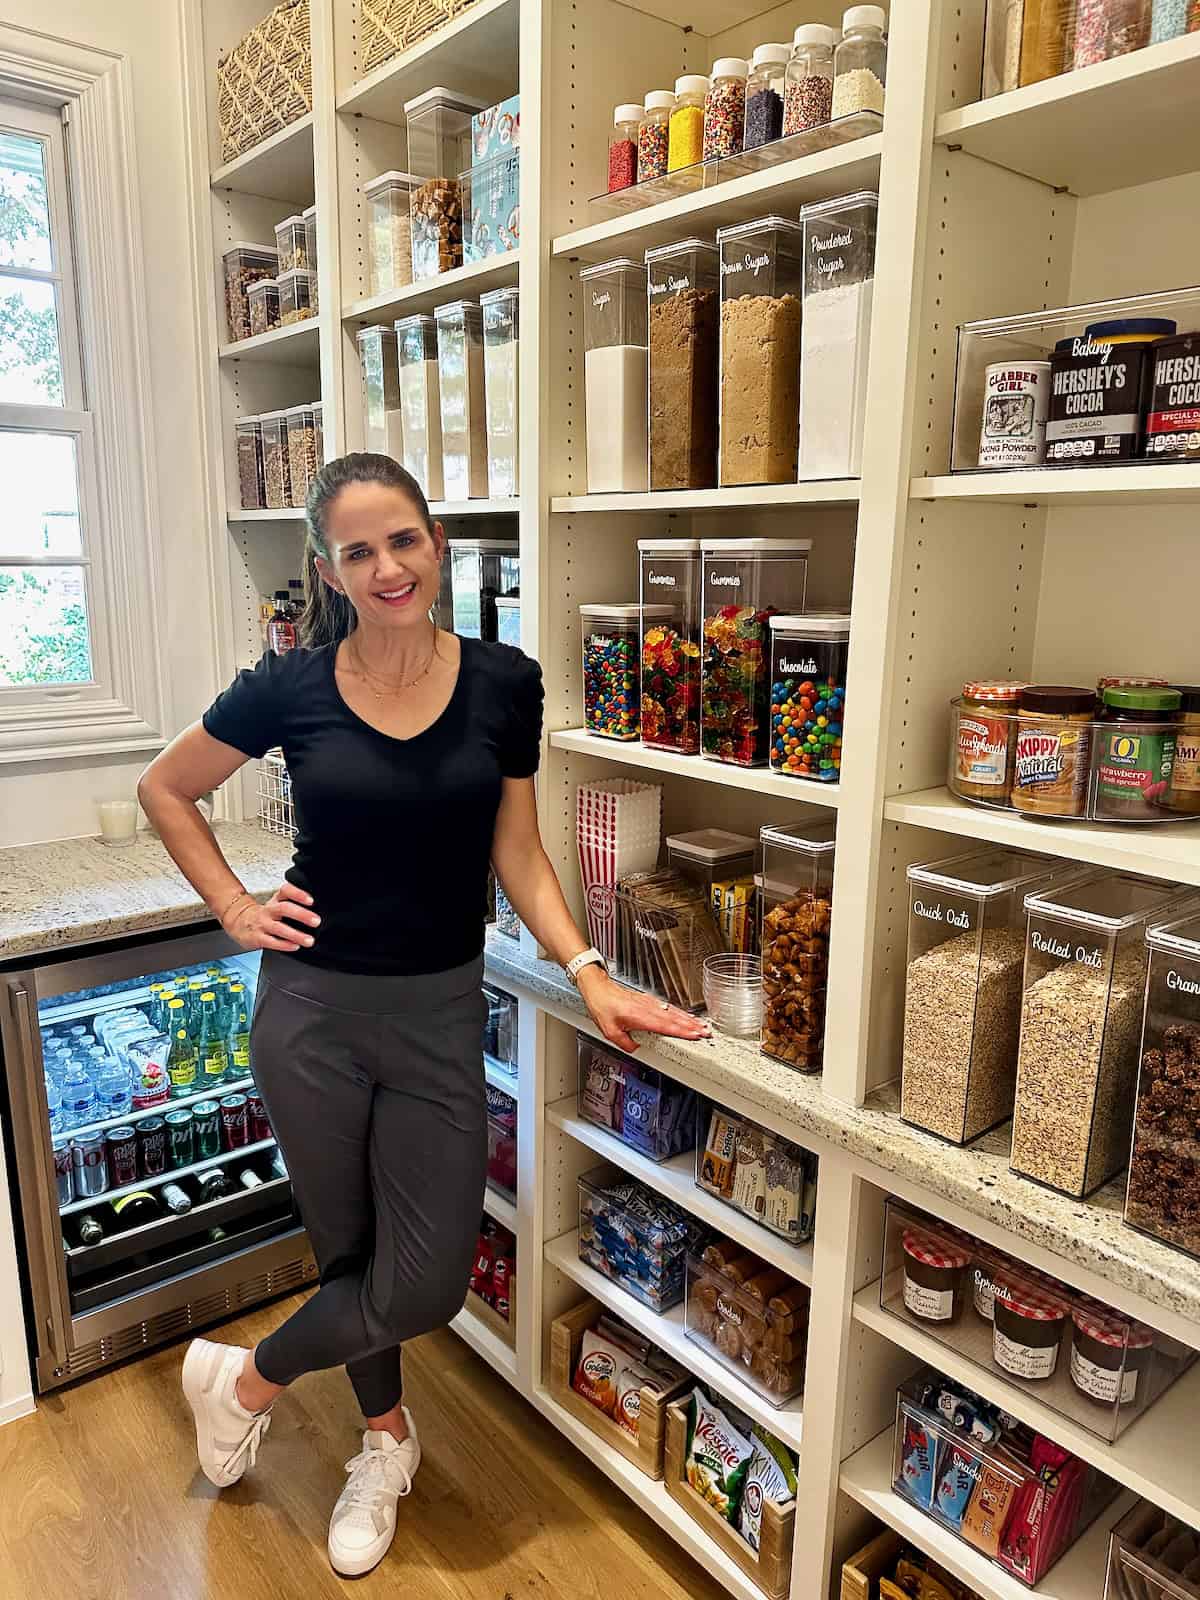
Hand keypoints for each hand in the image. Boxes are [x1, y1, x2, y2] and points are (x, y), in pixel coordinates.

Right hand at [222, 882, 320, 952]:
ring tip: (309, 940)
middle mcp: (269, 910)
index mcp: (276, 900)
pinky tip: (295, 946)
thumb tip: (318, 910)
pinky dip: (284, 945)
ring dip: (296, 934)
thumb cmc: (265, 914)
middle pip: (284, 908)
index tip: (311, 901)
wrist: (238, 922)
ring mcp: (262, 924)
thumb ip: (293, 904)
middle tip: (316, 921)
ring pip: (279, 928)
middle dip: (302, 915)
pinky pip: (271, 942)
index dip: (298, 894)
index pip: (286, 891)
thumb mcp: (277, 904)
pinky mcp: (257, 938)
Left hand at [577, 967, 709, 1053]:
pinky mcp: (648, 1001)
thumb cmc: (603, 1006)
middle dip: (692, 1025)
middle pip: (675, 1018)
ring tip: (701, 1025)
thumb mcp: (609, 1031)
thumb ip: (625, 1043)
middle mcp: (648, 1008)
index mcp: (641, 1016)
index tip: (695, 1034)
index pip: (666, 1026)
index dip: (682, 1031)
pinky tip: (685, 1016)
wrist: (598, 989)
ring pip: (673, 1012)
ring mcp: (649, 1003)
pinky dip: (679, 1013)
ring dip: (688, 1019)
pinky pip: (667, 1007)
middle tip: (706, 1031)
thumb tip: (635, 1049)